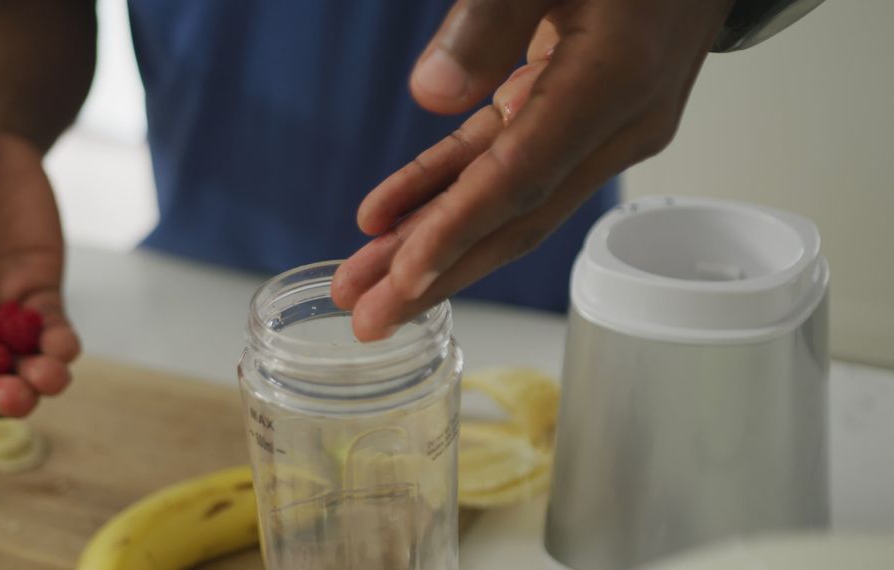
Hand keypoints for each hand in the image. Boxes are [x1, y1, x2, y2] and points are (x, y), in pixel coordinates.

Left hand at [332, 0, 734, 339]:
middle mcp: (614, 125)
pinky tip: (392, 216)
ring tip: (365, 281)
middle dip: (437, 273)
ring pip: (503, 200)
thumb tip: (433, 93)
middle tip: (371, 318)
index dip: (458, 232)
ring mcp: (598, 128)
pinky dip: (447, 189)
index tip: (403, 280)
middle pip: (513, 216)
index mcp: (614, 83)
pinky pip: (502, 163)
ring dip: (431, 242)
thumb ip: (493, 18)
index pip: (522, 179)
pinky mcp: (575, 117)